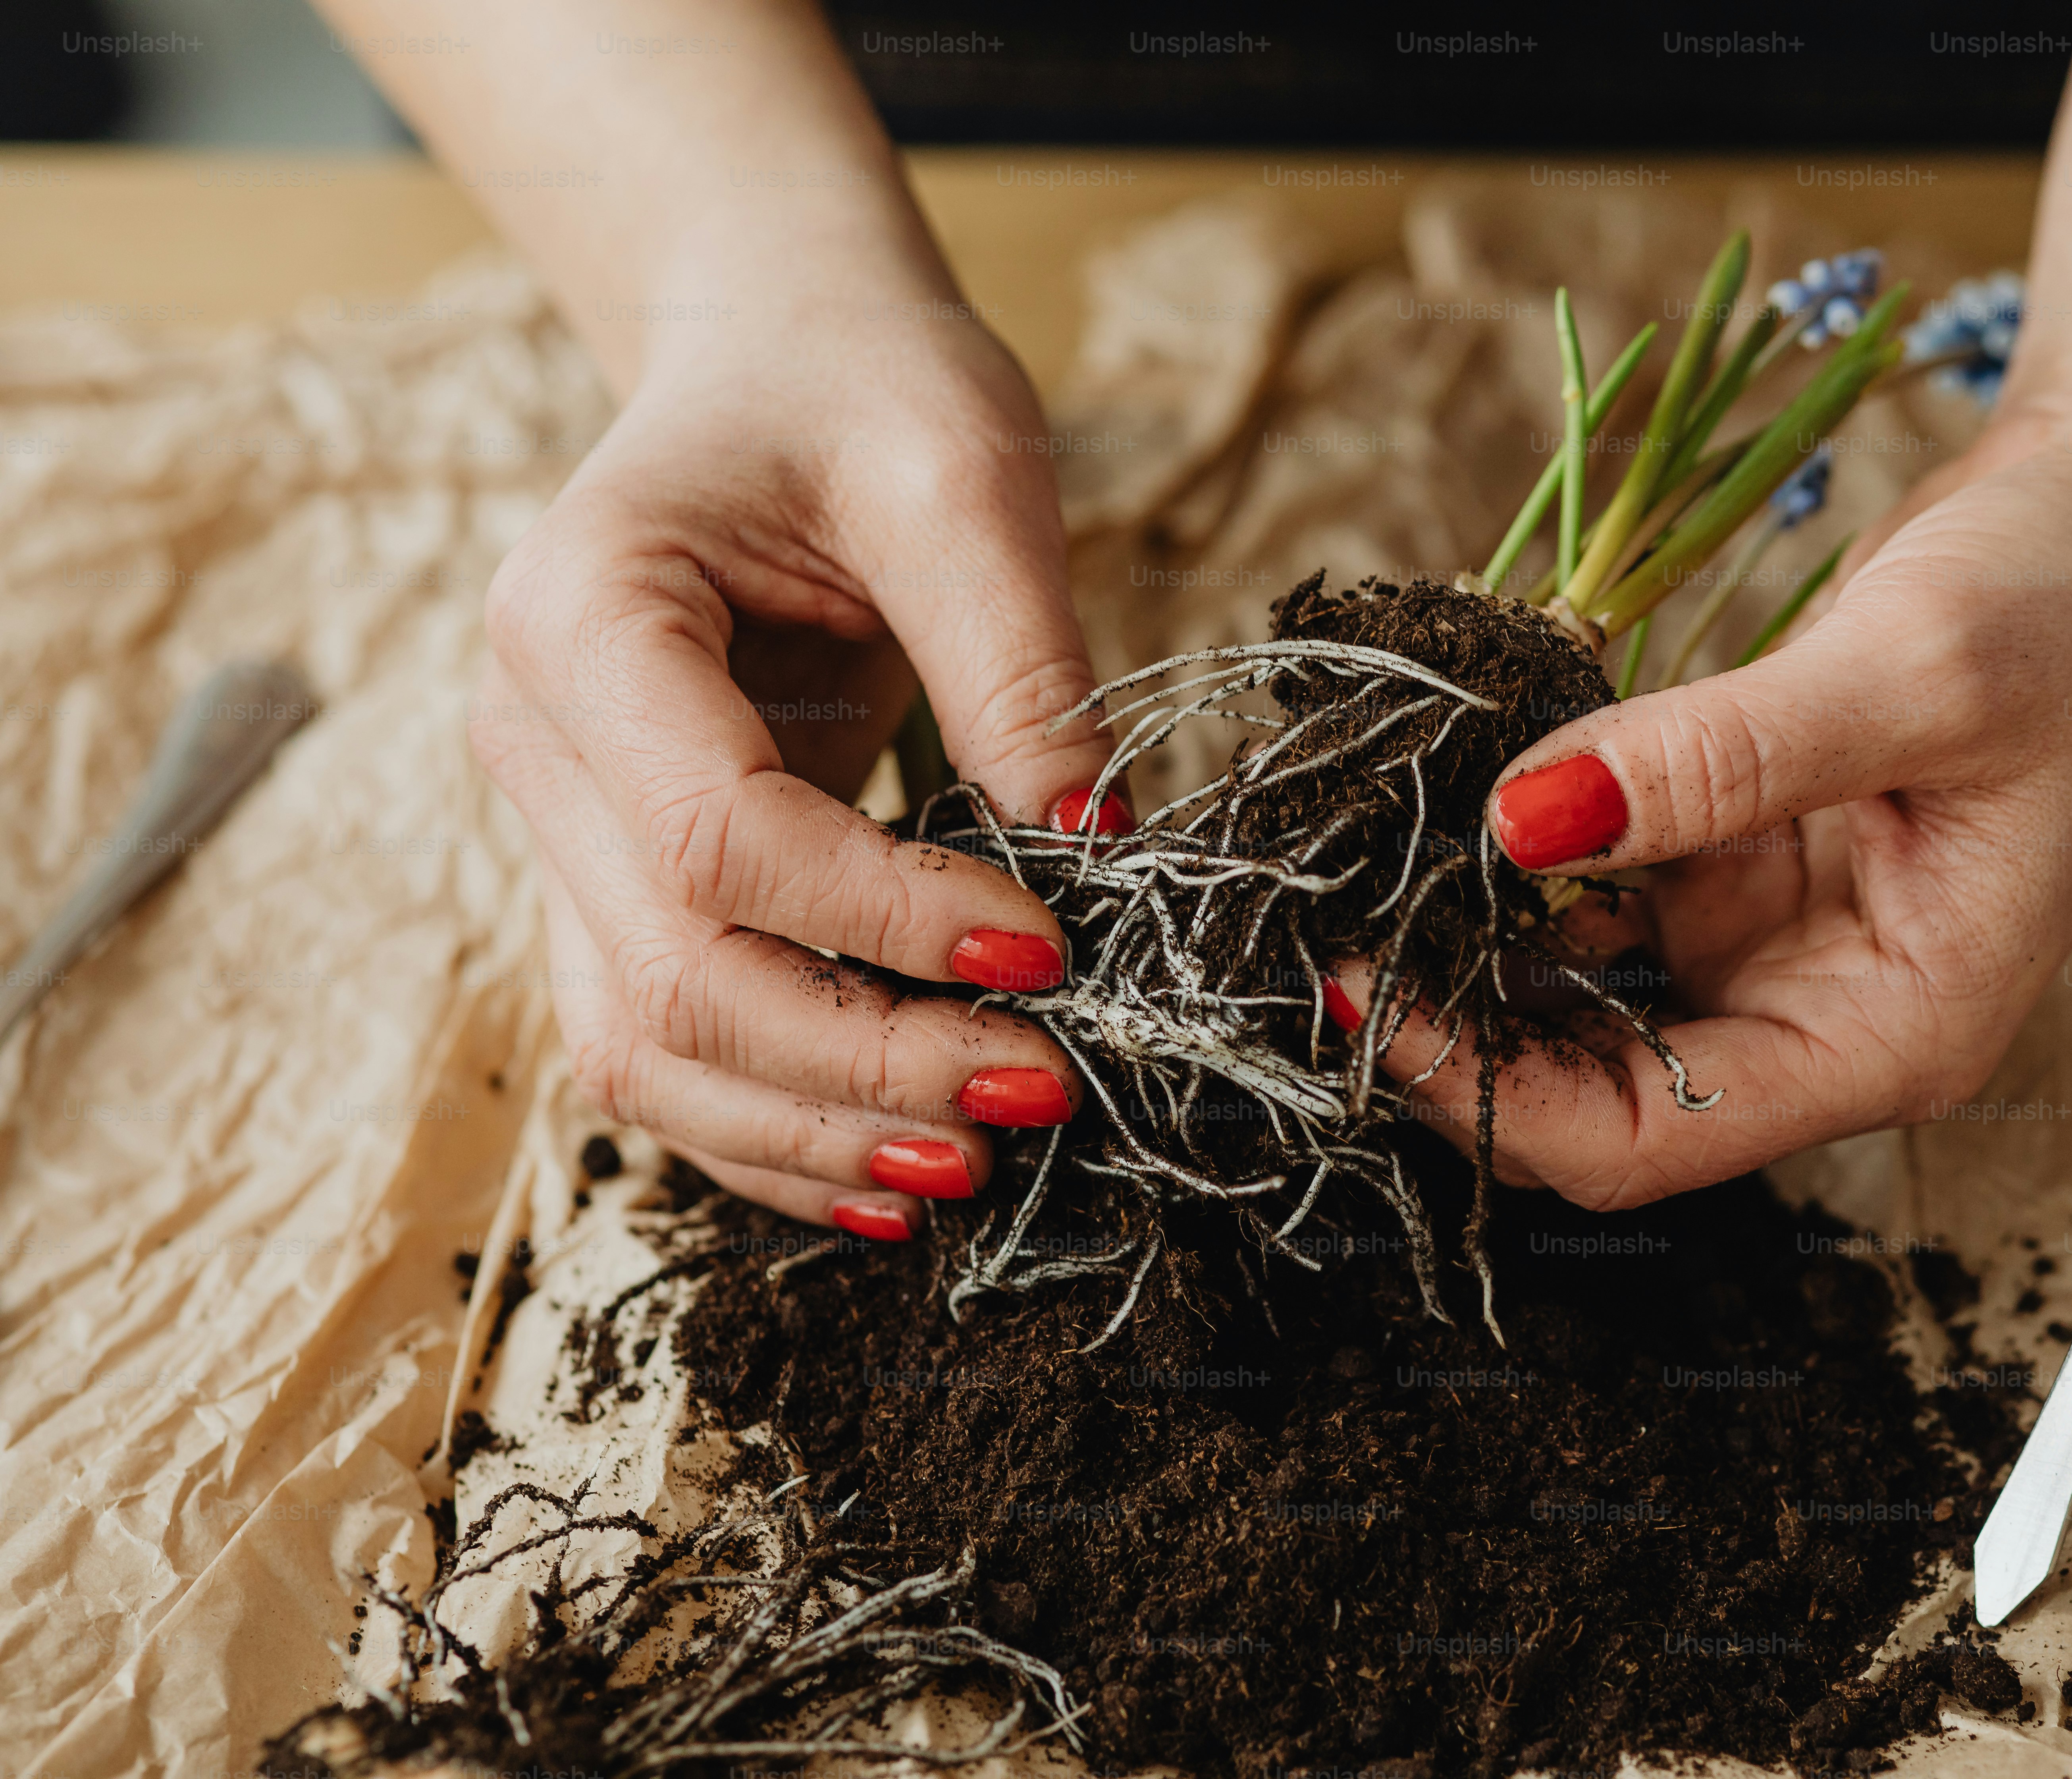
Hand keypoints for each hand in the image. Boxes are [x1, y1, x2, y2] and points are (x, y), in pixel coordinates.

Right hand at [469, 306, 1123, 1238]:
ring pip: (644, 1047)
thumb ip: (1016, 661)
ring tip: (973, 1161)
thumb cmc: (860, 388)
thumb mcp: (960, 475)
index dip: (887, 922)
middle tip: (1041, 1091)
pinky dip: (772, 1122)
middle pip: (676, 975)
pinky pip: (665, 1042)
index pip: (722, 839)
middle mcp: (534, 741)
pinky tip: (887, 1165)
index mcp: (582, 618)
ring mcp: (556, 826)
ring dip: (808, 1127)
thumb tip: (1094, 850)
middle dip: (862, 1061)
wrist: (778, 364)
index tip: (1047, 949)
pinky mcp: (615, 880)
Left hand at [1343, 409, 2071, 1205]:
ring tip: (1352, 868)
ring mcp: (1777, 923)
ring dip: (1469, 936)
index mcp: (1892, 1030)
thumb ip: (1716, 762)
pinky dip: (1520, 842)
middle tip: (1320, 935)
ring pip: (1580, 980)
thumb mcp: (1917, 676)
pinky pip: (1601, 873)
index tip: (1363, 998)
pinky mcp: (1745, 839)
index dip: (1489, 1091)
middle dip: (1457, 1031)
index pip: (1649, 1136)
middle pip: (1592, 1081)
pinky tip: (1441, 796)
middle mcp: (1825, 1005)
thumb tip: (1523, 819)